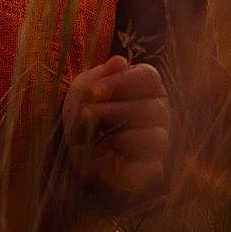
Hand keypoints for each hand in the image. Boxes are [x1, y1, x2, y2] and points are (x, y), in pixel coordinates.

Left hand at [60, 55, 169, 207]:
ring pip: (156, 137)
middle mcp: (158, 113)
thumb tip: (120, 61)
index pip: (149, 77)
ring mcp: (157, 142)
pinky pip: (152, 168)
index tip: (95, 91)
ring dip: (121, 136)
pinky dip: (127, 162)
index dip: (123, 82)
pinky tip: (108, 155)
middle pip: (154, 107)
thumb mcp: (82, 93)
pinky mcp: (150, 170)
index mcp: (145, 88)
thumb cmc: (82, 115)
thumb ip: (99, 76)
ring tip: (98, 137)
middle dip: (116, 111)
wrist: (73, 152)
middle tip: (87, 115)